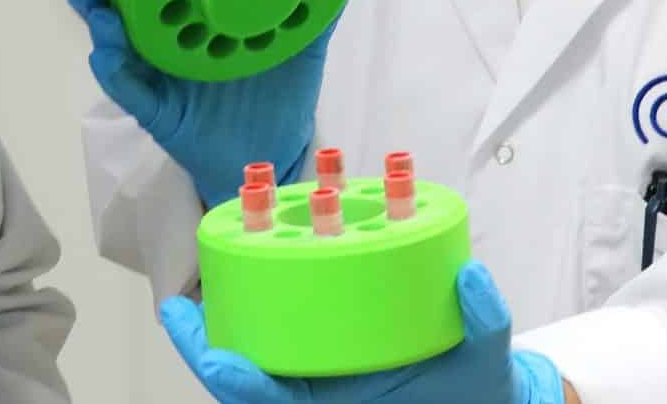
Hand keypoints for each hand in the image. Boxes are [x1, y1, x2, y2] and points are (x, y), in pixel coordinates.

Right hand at [66, 0, 332, 208]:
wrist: (275, 153)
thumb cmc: (279, 94)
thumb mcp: (297, 46)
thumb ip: (313, 10)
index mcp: (198, 23)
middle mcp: (171, 46)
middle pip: (126, 13)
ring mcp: (162, 80)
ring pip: (121, 50)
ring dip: (105, 28)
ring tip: (101, 14)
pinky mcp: (162, 115)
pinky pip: (133, 95)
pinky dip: (117, 76)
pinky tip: (108, 58)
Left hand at [158, 260, 566, 403]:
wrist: (484, 403)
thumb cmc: (477, 395)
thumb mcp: (488, 367)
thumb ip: (484, 324)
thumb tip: (472, 274)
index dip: (243, 384)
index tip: (217, 357)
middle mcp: (324, 402)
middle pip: (249, 392)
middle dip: (209, 354)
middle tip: (178, 310)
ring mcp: (321, 389)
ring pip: (256, 372)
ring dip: (220, 339)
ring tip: (188, 299)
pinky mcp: (327, 365)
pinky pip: (278, 351)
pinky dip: (252, 322)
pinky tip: (235, 288)